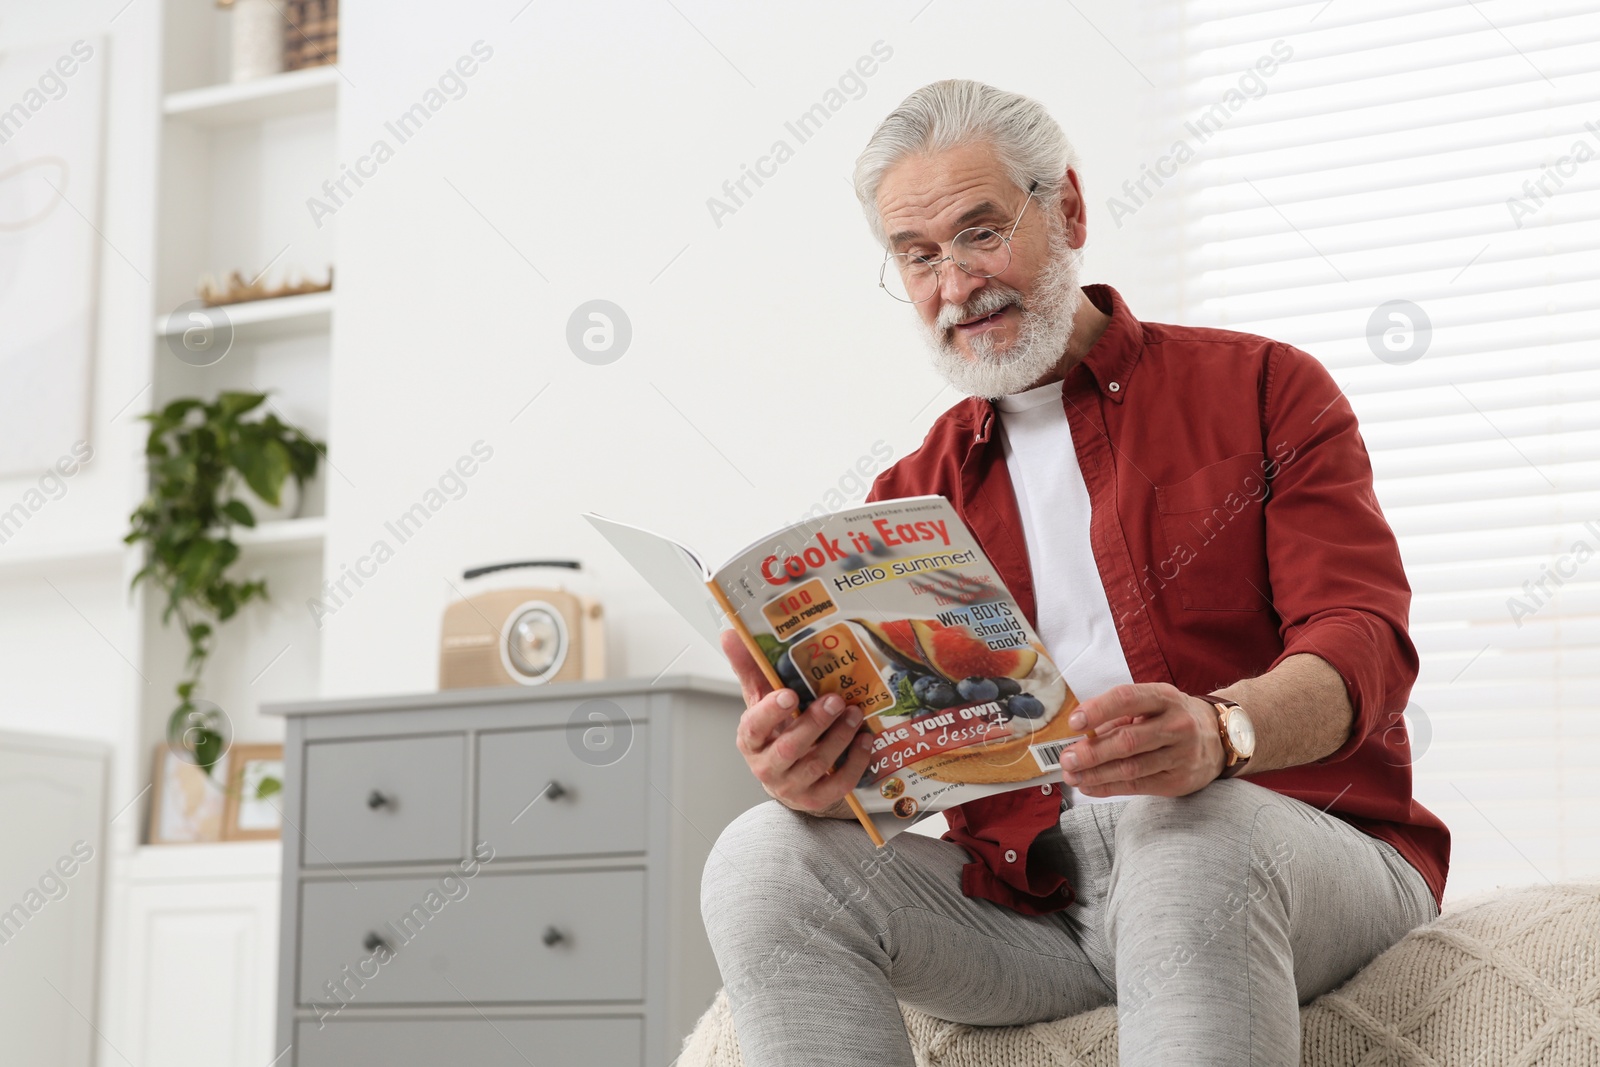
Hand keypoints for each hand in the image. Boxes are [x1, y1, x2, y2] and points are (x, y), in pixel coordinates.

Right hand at [720, 630, 875, 816]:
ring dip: (839, 738)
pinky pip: (837, 785)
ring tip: (854, 714)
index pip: (754, 727)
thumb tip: (731, 632)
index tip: (789, 695)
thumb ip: (749, 668)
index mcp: (751, 740)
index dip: (771, 712)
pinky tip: (865, 740)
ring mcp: (792, 786)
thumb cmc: (774, 733)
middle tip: (835, 700)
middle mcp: (767, 766)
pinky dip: (854, 763)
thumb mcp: (760, 701)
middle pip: (790, 747)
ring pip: (816, 765)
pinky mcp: (816, 799)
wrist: (786, 777)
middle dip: (815, 723)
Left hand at [1058, 682, 1224, 797]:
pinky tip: (1089, 786)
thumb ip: (1119, 716)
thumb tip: (1081, 735)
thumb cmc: (1172, 717)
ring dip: (1095, 774)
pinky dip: (1108, 788)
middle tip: (1066, 759)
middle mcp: (1177, 725)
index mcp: (1164, 698)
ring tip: (1072, 775)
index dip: (1098, 710)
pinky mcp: (1179, 781)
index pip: (1127, 700)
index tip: (1074, 722)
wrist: (1220, 737)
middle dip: (1091, 752)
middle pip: (1127, 741)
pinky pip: (1138, 786)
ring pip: (1131, 768)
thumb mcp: (1152, 704)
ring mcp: (1181, 755)